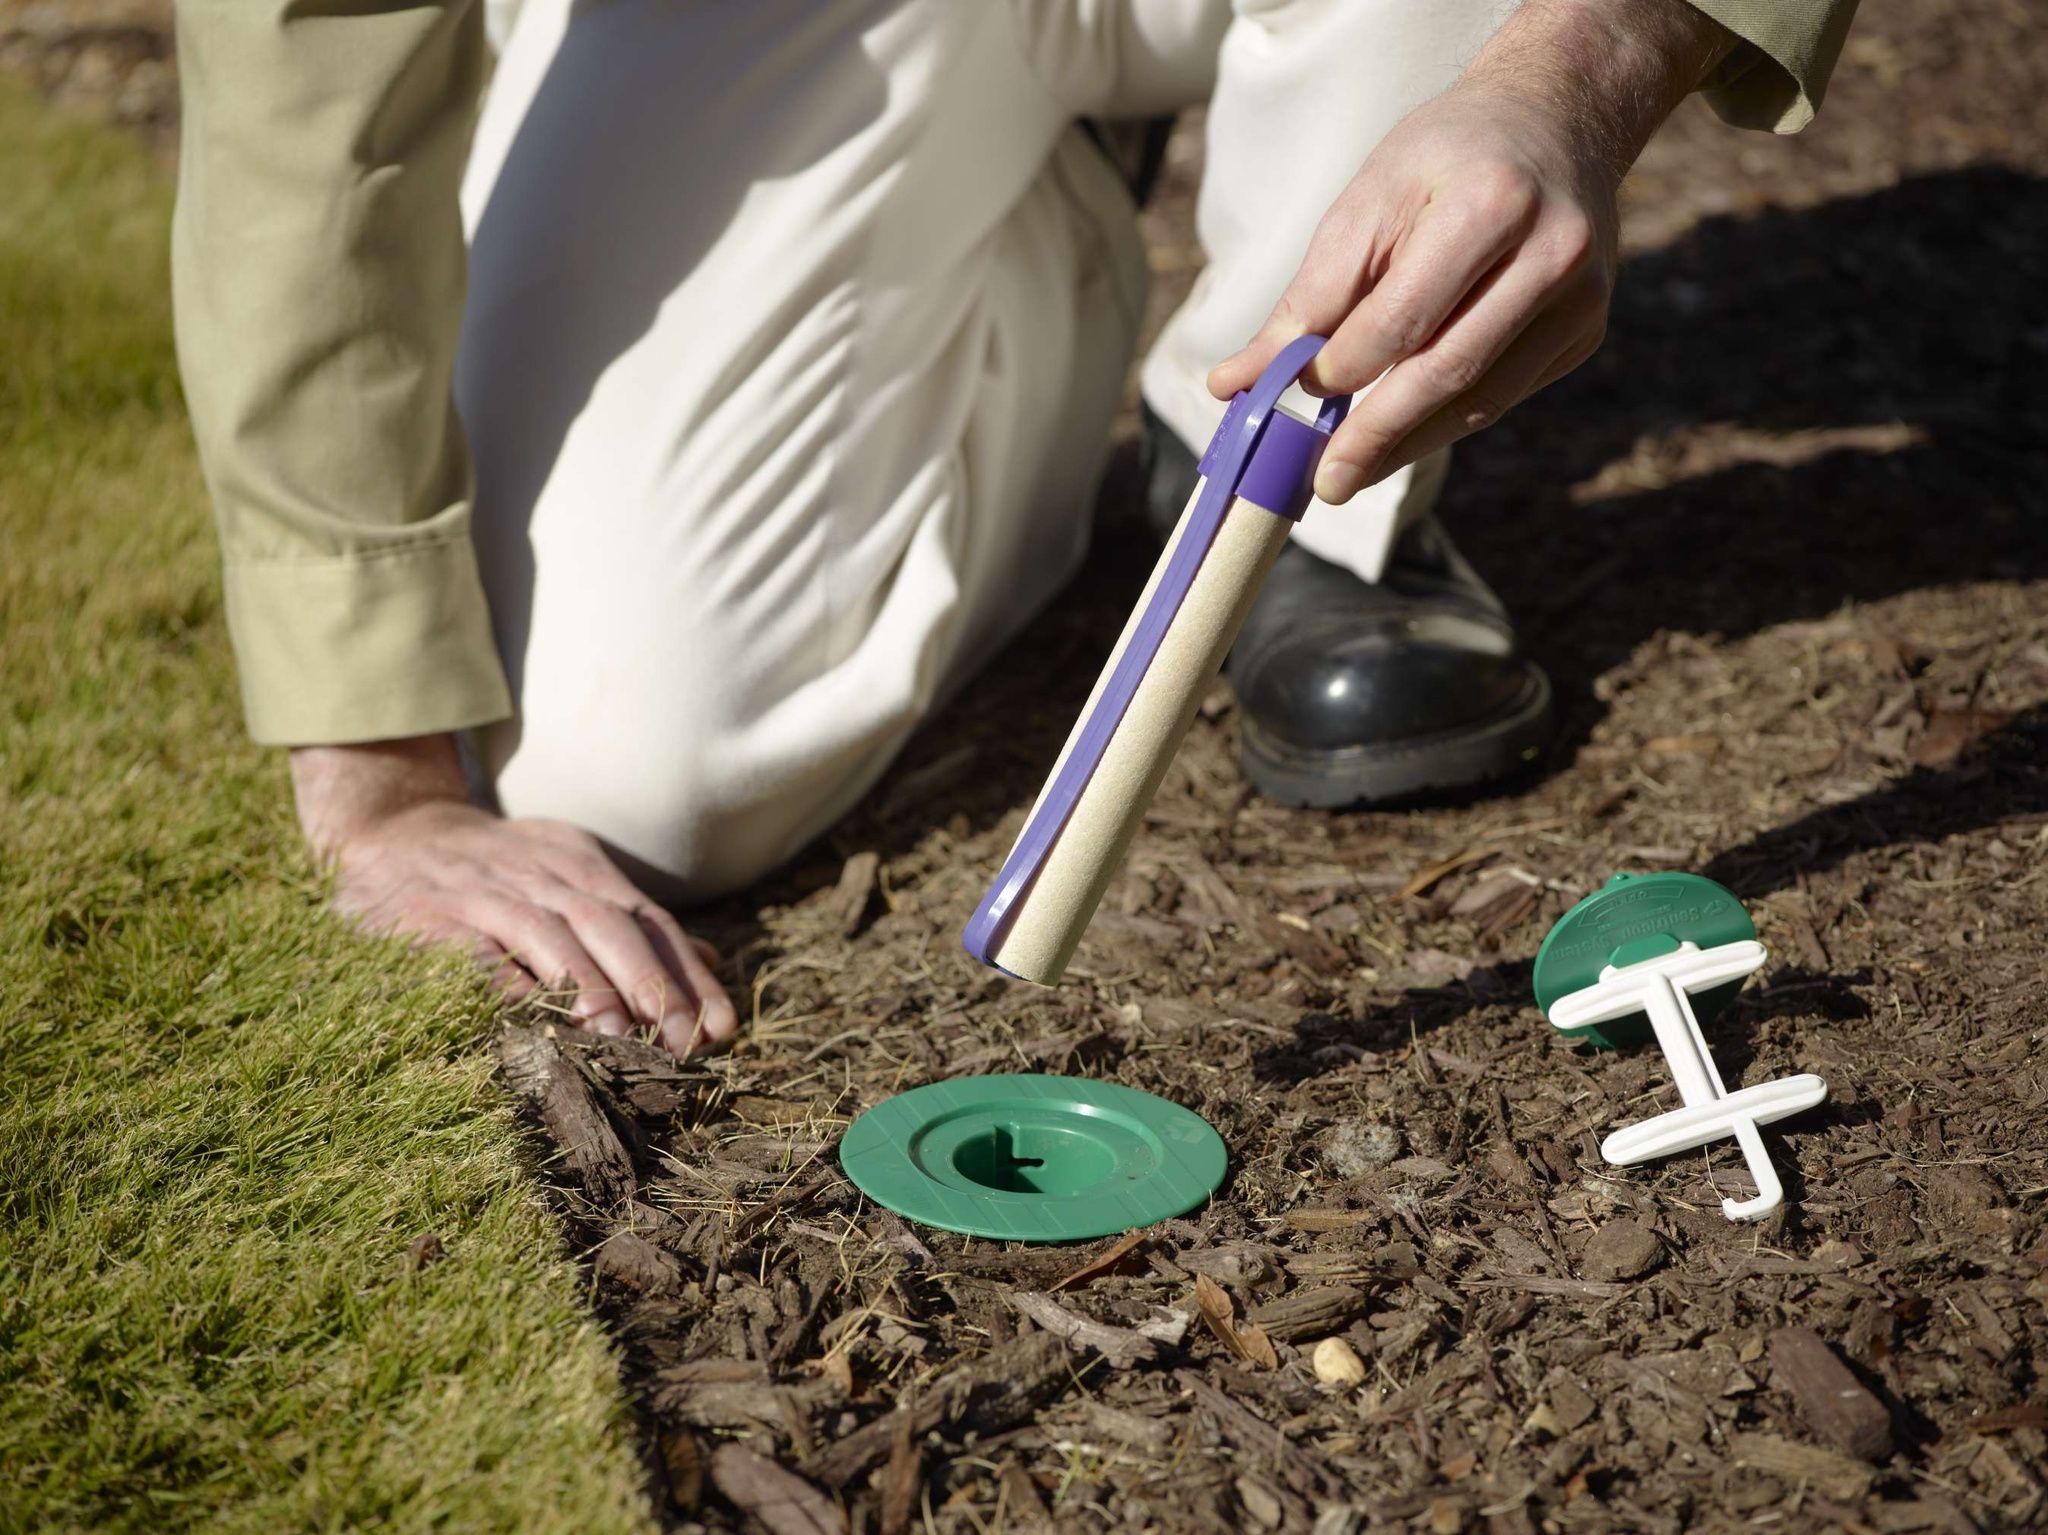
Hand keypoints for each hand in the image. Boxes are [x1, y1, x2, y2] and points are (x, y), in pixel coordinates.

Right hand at [291, 735, 738, 1056]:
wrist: (387, 831)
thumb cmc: (490, 871)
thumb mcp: (566, 877)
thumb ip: (630, 922)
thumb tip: (708, 960)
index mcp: (580, 866)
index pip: (649, 920)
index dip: (687, 975)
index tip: (722, 1027)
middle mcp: (540, 873)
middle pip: (610, 925)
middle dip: (652, 986)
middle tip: (681, 1043)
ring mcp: (484, 891)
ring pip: (548, 936)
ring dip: (587, 988)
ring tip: (619, 1038)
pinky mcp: (430, 916)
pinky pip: (473, 951)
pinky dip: (505, 984)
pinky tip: (532, 1022)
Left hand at [1211, 0, 1733, 502]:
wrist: (1558, 118)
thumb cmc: (1445, 156)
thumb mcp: (1369, 199)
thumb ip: (1311, 295)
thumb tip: (1236, 382)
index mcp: (1491, 205)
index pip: (1403, 318)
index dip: (1343, 368)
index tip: (1294, 399)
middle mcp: (1552, 255)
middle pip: (1448, 371)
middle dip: (1377, 436)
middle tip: (1324, 484)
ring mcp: (1580, 300)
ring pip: (1481, 399)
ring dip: (1408, 444)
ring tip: (1351, 473)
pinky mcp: (1584, 331)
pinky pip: (1504, 395)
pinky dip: (1446, 419)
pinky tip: (1402, 433)